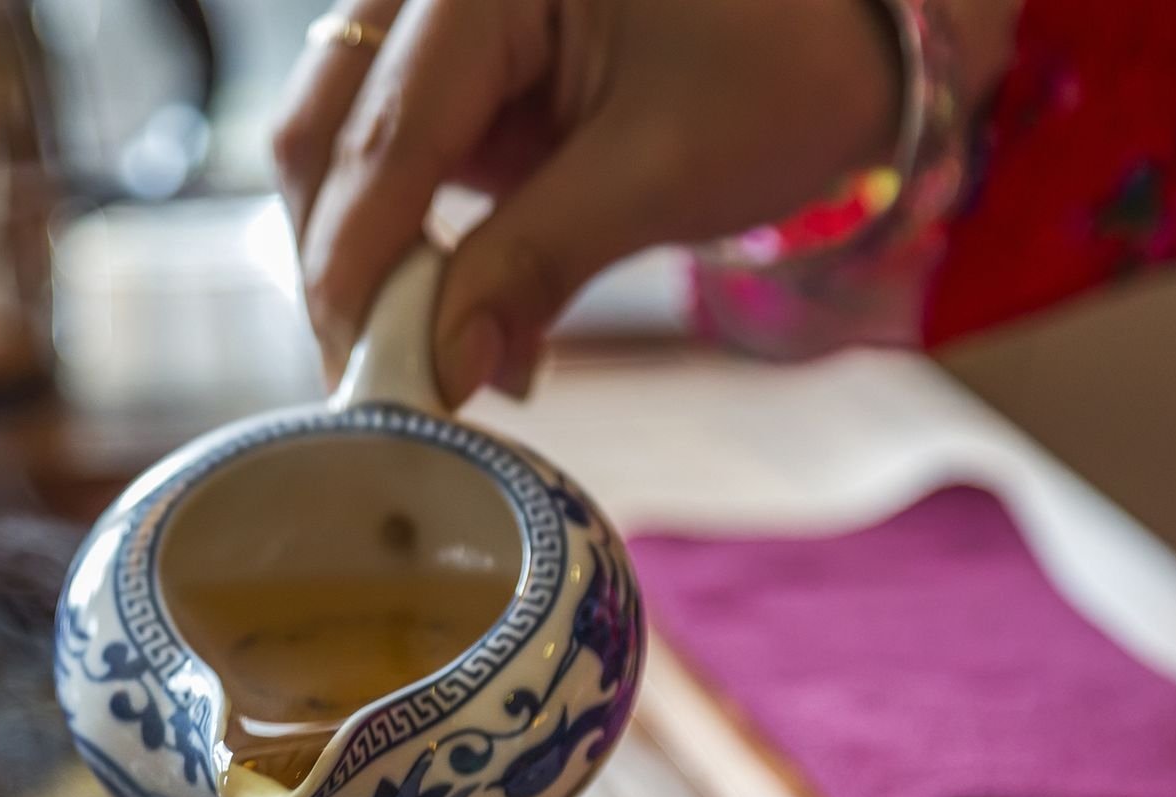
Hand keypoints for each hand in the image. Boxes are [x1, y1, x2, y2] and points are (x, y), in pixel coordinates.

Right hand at [275, 0, 932, 402]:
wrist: (849, 30)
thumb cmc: (784, 66)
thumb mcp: (664, 170)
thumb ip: (536, 262)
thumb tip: (446, 371)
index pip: (386, 132)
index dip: (360, 267)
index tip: (360, 377)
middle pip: (326, 127)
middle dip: (338, 262)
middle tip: (372, 381)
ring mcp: (436, 17)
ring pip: (334, 142)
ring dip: (357, 254)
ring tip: (405, 356)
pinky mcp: (452, 64)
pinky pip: (383, 151)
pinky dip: (396, 235)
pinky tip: (434, 309)